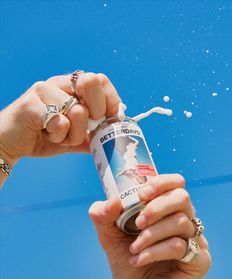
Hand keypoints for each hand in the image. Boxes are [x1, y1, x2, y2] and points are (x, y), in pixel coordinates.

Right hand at [0, 72, 120, 162]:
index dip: (111, 100)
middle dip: (96, 113)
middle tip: (84, 127)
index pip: (101, 80)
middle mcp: (59, 82)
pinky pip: (59, 122)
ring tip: (59, 136)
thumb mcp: (73, 137)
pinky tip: (46, 135)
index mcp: (71, 86)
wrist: (12, 144)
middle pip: (92, 83)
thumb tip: (117, 136)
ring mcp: (43, 90)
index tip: (110, 119)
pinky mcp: (31, 103)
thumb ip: (92, 135)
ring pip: (78, 112)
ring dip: (73, 135)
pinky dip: (58, 136)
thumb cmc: (43, 137)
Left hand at [89, 174, 210, 278]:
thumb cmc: (126, 262)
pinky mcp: (200, 260)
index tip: (141, 194)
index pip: (175, 184)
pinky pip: (181, 246)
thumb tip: (112, 201)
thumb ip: (103, 216)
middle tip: (137, 223)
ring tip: (133, 249)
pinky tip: (139, 260)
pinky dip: (155, 252)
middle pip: (182, 198)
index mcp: (166, 210)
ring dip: (150, 235)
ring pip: (180, 222)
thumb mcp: (108, 236)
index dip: (161, 183)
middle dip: (156, 207)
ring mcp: (195, 240)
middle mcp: (184, 221)